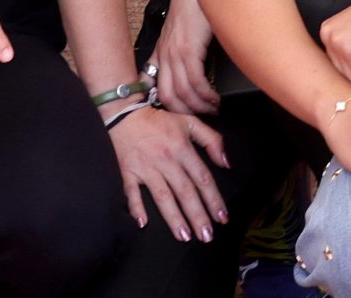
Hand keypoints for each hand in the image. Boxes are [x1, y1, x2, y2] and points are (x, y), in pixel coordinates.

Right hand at [107, 104, 229, 241]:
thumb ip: (212, 140)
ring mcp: (146, 168)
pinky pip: (132, 193)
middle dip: (197, 215)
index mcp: (183, 149)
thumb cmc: (160, 121)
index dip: (213, 199)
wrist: (124, 114)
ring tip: (185, 236)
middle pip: (185, 192)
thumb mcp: (190, 122)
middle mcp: (166, 160)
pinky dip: (136, 207)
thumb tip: (226, 163)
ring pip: (162, 196)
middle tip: (207, 237)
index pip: (202, 178)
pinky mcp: (127, 172)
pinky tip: (143, 223)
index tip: (222, 218)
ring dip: (174, 217)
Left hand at [149, 0, 220, 115]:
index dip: (165, 105)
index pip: (154, 87)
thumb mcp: (184, 30)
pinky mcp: (189, 49)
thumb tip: (195, 71)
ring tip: (213, 109)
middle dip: (183, 113)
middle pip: (166, 97)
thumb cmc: (198, 3)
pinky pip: (194, 82)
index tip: (179, 114)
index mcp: (162, 51)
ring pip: (181, 93)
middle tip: (200, 117)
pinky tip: (215, 97)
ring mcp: (175, 52)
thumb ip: (183, 49)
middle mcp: (165, 54)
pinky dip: (206, 95)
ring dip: (199, 106)